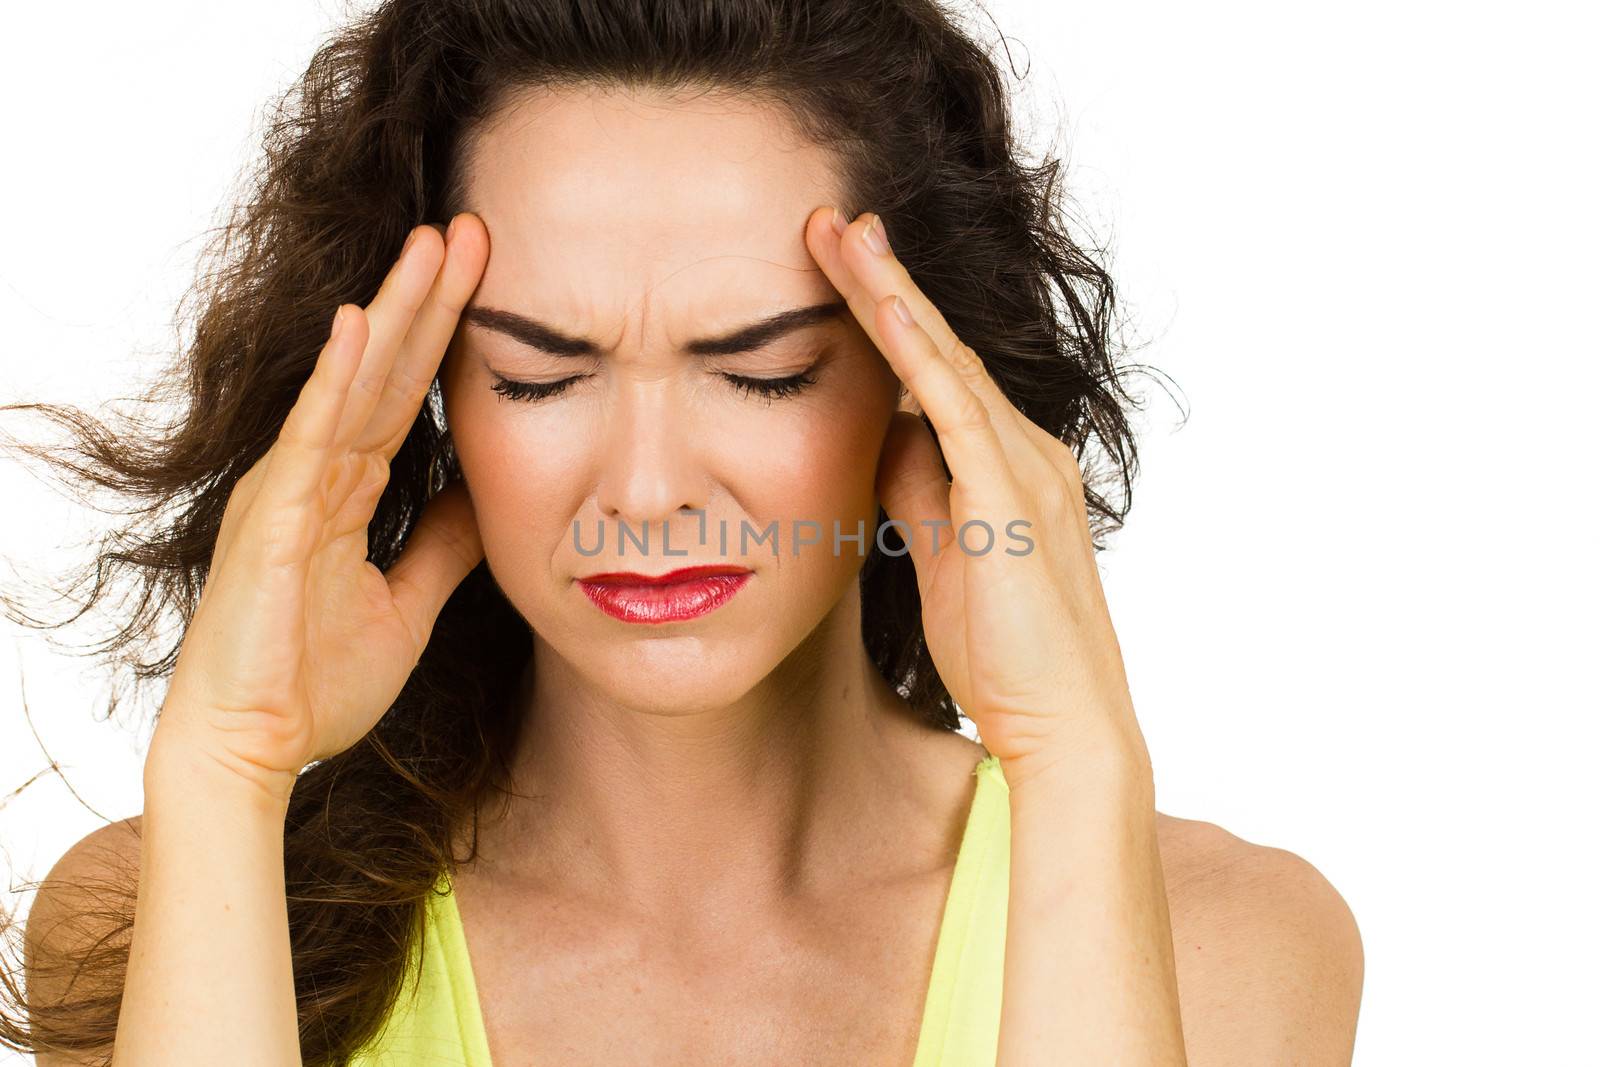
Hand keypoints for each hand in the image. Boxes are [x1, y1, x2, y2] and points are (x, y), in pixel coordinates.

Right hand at [158, 215, 490, 798]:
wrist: (254, 749)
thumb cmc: (314, 682)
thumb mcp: (408, 604)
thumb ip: (443, 548)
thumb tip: (486, 500)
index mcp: (346, 489)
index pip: (406, 393)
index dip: (445, 333)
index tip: (489, 273)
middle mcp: (315, 474)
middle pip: (383, 368)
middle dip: (429, 297)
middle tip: (474, 227)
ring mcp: (290, 491)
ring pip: (350, 384)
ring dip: (392, 313)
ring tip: (435, 244)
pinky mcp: (273, 522)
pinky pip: (310, 441)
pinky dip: (334, 383)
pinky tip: (359, 328)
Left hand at [805, 206, 1148, 784]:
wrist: (1063, 723)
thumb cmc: (1004, 654)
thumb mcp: (943, 554)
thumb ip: (920, 490)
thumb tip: (884, 435)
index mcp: (1008, 466)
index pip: (938, 375)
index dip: (888, 320)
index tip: (839, 269)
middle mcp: (1025, 450)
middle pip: (941, 350)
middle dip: (882, 282)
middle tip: (831, 222)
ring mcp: (1026, 466)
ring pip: (948, 362)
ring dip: (891, 295)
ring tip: (842, 236)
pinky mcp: (1013, 495)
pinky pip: (958, 407)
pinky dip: (919, 352)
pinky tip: (882, 304)